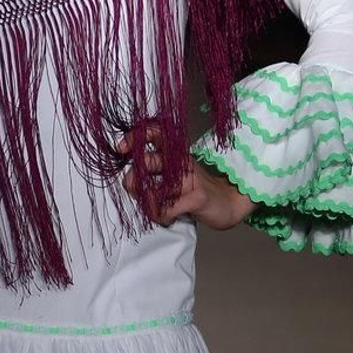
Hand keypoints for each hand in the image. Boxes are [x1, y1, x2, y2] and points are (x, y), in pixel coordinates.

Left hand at [116, 126, 253, 229]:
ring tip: (157, 211)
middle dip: (132, 181)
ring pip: (153, 190)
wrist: (230, 203)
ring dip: (148, 206)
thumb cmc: (197, 191)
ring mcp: (190, 178)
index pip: (154, 134)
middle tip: (137, 194)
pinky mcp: (197, 197)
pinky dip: (161, 217)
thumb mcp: (174, 179)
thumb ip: (152, 177)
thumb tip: (128, 181)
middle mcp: (181, 161)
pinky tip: (169, 218)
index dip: (135, 137)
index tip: (121, 148)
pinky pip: (165, 209)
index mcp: (175, 154)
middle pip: (146, 161)